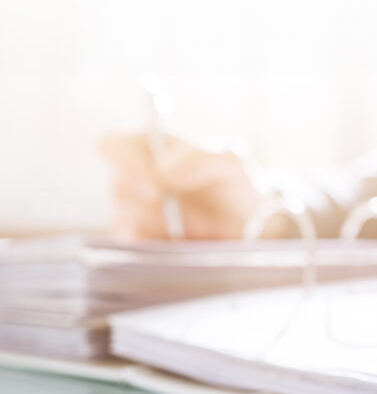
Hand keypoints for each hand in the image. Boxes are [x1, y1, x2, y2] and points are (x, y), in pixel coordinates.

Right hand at [100, 133, 260, 239]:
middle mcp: (134, 178)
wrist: (248, 224)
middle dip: (144, 199)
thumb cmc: (235, 183)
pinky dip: (153, 245)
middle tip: (168, 203)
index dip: (125, 161)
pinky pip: (132, 246)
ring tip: (189, 224)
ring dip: (157, 223)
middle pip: (118, 188)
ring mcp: (134, 212)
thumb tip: (164, 171)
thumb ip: (200, 158)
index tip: (155, 178)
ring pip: (125, 218)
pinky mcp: (141, 241)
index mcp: (148, 147)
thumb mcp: (230, 162)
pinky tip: (175, 241)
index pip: (111, 146)